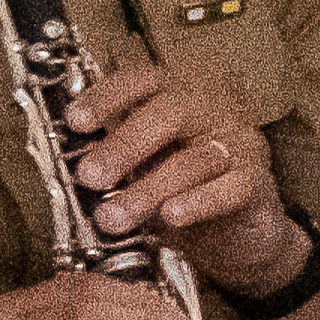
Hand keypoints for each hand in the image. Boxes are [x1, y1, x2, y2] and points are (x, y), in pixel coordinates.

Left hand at [50, 61, 311, 297]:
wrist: (237, 239)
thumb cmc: (179, 197)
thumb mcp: (139, 172)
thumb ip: (110, 159)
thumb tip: (62, 157)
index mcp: (175, 101)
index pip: (142, 81)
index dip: (107, 96)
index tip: (75, 122)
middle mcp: (209, 114)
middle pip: (169, 113)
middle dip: (124, 145)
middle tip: (90, 177)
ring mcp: (238, 146)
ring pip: (194, 159)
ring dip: (148, 189)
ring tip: (114, 218)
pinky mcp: (258, 182)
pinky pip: (231, 187)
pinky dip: (199, 202)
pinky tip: (172, 216)